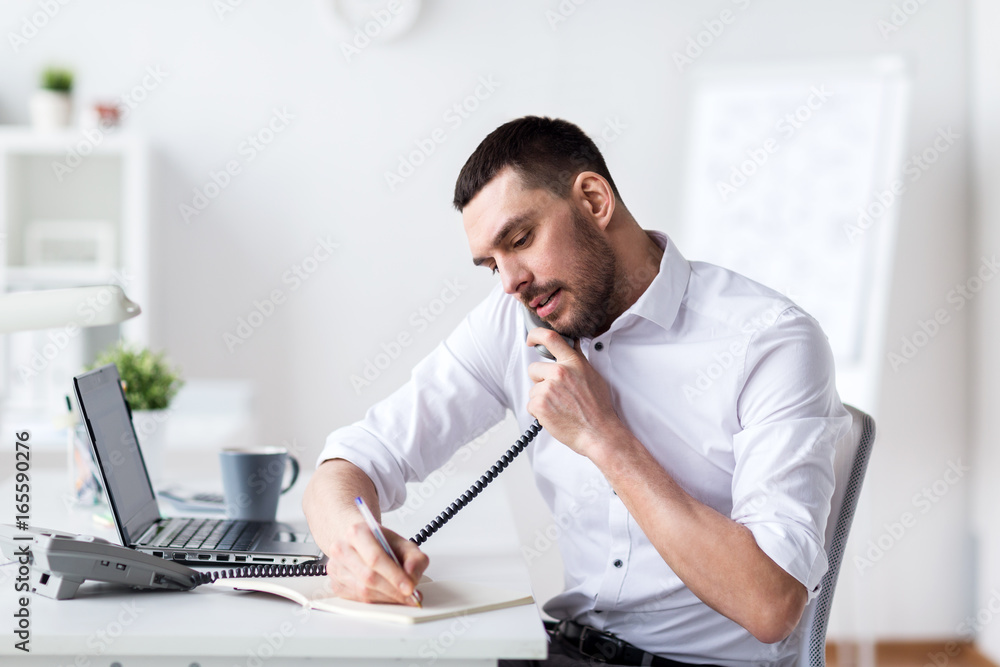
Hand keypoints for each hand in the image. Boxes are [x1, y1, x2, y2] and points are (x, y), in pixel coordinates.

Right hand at [302, 460, 427, 605]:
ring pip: (363, 592)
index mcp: (357, 532)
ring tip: (402, 596)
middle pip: (369, 577)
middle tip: (410, 596)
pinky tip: (387, 596)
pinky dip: (377, 602)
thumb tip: (412, 575)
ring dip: (386, 598)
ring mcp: (335, 568)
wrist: (359, 541)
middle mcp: (342, 549)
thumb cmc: (380, 543)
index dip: (394, 575)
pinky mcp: (336, 584)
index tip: (410, 587)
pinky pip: (358, 600)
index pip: (375, 558)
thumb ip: (414, 558)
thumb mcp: (403, 544)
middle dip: (393, 590)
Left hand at [525, 328, 622, 458]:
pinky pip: (531, 405)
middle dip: (540, 380)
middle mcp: (559, 372)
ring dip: (541, 399)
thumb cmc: (597, 408)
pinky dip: (539, 412)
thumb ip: (578, 360)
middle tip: (555, 393)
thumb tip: (572, 345)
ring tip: (559, 407)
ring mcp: (548, 388)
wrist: (598, 432)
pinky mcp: (540, 404)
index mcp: (573, 363)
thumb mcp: (592, 376)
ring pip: (533, 389)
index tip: (531, 339)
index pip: (550, 338)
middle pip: (534, 369)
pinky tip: (554, 415)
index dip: (536, 335)